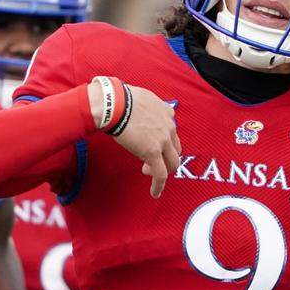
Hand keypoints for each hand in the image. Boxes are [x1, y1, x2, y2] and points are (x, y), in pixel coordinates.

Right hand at [94, 83, 179, 197]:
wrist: (114, 104)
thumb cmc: (120, 98)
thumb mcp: (140, 96)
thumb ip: (145, 104)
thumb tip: (135, 104)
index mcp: (167, 112)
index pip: (171, 131)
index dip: (163, 141)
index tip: (150, 145)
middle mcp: (169, 126)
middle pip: (175, 148)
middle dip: (165, 157)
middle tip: (149, 162)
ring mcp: (163, 140)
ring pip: (172, 163)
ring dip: (162, 170)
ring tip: (148, 174)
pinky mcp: (153, 152)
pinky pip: (161, 174)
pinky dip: (159, 185)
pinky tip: (155, 193)